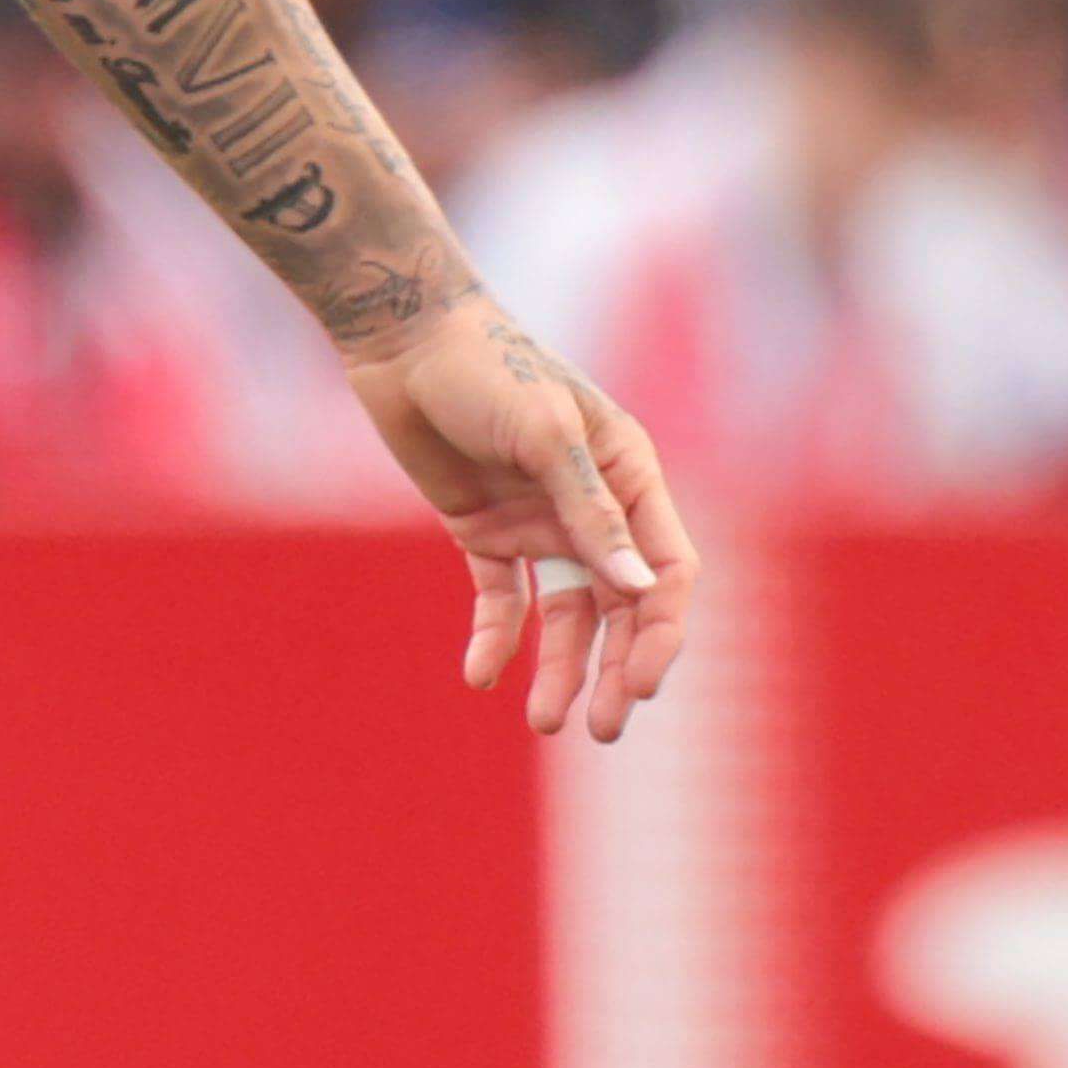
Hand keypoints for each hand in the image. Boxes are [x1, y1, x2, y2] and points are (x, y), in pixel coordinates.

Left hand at [340, 294, 697, 743]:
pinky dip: (497, 638)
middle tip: (599, 727)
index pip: (666, 570)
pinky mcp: (486, 531)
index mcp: (630, 475)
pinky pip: (502, 599)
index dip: (659, 630)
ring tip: (545, 722)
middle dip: (615, 668)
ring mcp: (539, 522)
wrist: (402, 339)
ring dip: (561, 668)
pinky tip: (481, 674)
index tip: (637, 684)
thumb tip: (638, 587)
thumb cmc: (485, 366)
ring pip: (566, 615)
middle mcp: (593, 506)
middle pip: (620, 606)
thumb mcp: (543, 432)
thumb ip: (589, 509)